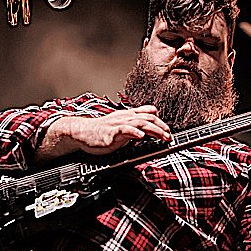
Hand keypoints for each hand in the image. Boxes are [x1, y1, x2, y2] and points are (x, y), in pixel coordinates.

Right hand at [51, 105, 171, 155]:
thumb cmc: (101, 131)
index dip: (160, 122)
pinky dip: (133, 132)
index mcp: (128, 116)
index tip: (169, 131)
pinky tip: (140, 136)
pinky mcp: (109, 133)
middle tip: (169, 136)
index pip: (148, 115)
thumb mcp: (121, 125)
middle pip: (147, 118)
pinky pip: (123, 130)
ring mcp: (117, 124)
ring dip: (153, 130)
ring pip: (139, 123)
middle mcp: (125, 117)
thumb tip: (151, 117)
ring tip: (162, 136)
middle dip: (161, 127)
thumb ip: (135, 122)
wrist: (81, 132)